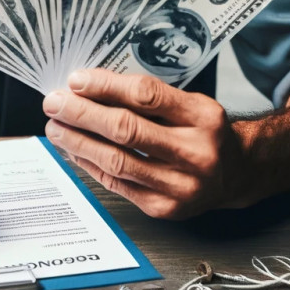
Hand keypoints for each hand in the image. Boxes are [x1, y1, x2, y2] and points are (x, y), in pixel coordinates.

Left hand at [42, 69, 248, 218]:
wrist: (236, 174)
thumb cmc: (204, 132)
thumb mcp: (189, 103)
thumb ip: (147, 96)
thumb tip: (89, 87)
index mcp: (203, 117)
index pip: (146, 96)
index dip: (105, 86)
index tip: (76, 80)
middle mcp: (196, 152)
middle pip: (127, 130)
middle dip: (82, 114)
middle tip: (54, 103)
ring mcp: (180, 185)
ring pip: (117, 161)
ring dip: (78, 142)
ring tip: (56, 127)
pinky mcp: (165, 209)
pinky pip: (117, 184)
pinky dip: (90, 165)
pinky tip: (74, 151)